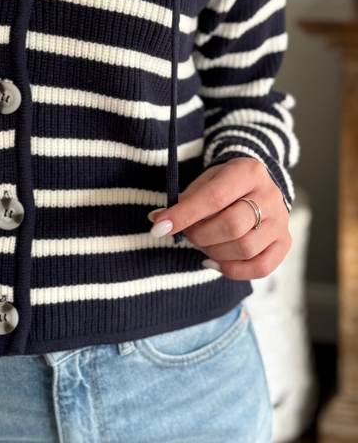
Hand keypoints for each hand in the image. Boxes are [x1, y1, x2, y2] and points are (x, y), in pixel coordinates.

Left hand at [148, 158, 290, 279]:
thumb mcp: (206, 181)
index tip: (159, 227)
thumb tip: (157, 221)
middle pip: (232, 225)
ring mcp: (281, 221)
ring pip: (245, 248)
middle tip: (188, 234)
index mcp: (249, 172)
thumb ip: (184, 200)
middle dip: (200, 235)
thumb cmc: (225, 185)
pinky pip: (260, 268)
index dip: (184, 215)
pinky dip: (232, 270)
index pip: (214, 197)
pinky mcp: (284, 243)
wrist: (256, 186)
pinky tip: (213, 261)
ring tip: (202, 243)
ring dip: (214, 252)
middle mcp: (270, 195)